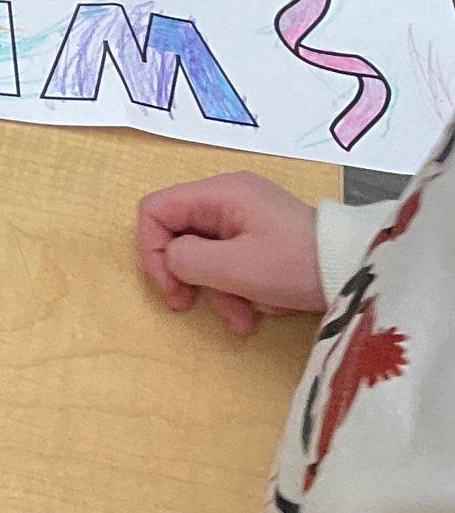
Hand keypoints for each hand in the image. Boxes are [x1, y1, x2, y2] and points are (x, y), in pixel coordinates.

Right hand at [134, 171, 323, 335]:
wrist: (360, 272)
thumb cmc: (297, 265)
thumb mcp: (236, 268)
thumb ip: (187, 260)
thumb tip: (173, 260)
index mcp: (219, 192)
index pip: (155, 210)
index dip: (152, 250)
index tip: (171, 289)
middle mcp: (229, 196)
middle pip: (180, 234)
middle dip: (190, 277)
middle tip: (195, 308)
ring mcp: (247, 215)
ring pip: (206, 252)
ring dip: (218, 290)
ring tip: (244, 319)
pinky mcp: (264, 235)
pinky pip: (231, 258)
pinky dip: (238, 286)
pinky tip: (262, 306)